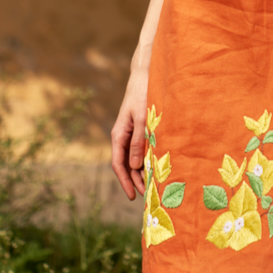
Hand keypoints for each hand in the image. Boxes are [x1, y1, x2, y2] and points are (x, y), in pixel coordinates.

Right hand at [111, 67, 149, 199]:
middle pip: (125, 164)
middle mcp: (122, 136)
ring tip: (151, 186)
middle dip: (134, 180)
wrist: (145, 76)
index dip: (125, 181)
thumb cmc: (143, 95)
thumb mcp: (142, 119)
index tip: (132, 196)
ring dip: (140, 172)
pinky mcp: (139, 129)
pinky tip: (154, 167)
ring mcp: (130, 133)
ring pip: (133, 158)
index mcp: (118, 135)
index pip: (118, 164)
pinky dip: (145, 159)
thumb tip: (133, 166)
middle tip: (146, 195)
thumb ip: (138, 141)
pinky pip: (140, 149)